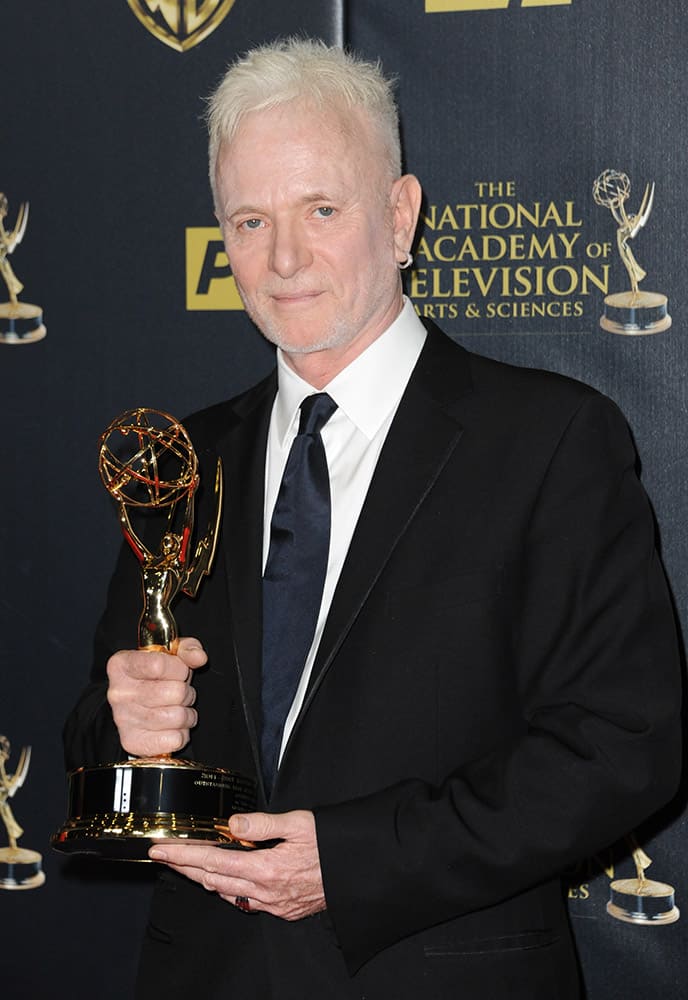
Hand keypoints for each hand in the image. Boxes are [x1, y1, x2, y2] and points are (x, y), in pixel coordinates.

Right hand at [106, 637, 206, 756]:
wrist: (139, 705)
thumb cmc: (157, 676)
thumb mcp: (172, 653)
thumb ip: (187, 648)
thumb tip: (198, 657)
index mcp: (122, 664)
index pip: (159, 665)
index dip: (179, 669)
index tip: (179, 671)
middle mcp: (118, 692)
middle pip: (175, 692)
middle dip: (186, 692)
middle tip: (180, 693)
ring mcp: (123, 719)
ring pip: (177, 717)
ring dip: (186, 714)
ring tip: (177, 708)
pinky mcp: (132, 742)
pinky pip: (175, 739)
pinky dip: (181, 734)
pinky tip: (172, 726)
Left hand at [148, 810, 325, 920]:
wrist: (358, 872)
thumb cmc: (333, 845)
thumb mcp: (301, 823)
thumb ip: (264, 823)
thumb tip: (233, 823)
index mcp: (266, 869)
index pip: (212, 861)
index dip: (183, 855)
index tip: (162, 850)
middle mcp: (265, 891)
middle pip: (212, 880)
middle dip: (185, 868)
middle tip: (164, 856)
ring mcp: (273, 904)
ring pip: (227, 894)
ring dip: (204, 879)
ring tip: (187, 866)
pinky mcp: (283, 909)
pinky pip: (246, 902)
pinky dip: (229, 890)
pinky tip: (225, 882)